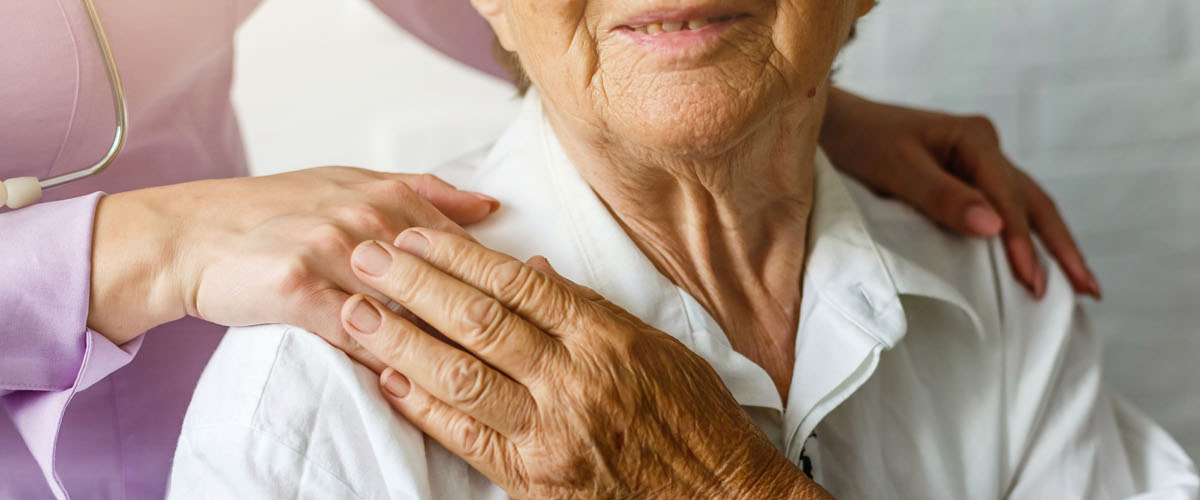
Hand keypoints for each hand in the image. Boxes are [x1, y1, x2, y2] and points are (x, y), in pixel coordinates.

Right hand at [88, 168, 497, 352]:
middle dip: (480, 320)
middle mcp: (366, 218)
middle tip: (513, 358)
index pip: (463, 245)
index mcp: (386, 195)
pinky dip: (387, 360)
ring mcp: (334, 251)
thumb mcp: (351, 185)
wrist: (192, 235)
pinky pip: (358, 333)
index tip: (523, 318)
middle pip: (444, 278)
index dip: (495, 286)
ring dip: (442, 345)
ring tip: (476, 379)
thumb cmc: (273, 212)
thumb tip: (488, 206)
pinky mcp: (301, 288)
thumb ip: (424, 194)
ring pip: (406, 308)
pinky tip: (411, 383)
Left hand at [339, 229, 831, 499]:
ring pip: (458, 376)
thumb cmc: (694, 418)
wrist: (720, 496)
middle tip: (366, 255)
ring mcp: (549, 433)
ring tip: (356, 309)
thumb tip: (532, 269)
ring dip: (399, 340)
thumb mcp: (657, 346)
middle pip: (477, 322)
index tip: (415, 234)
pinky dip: (421, 406)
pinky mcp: (532, 479)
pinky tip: (387, 378)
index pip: (516, 284)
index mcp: (606, 338)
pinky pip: (464, 436)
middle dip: (413, 284)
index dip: (457, 256)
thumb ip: (589, 309)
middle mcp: (574, 381)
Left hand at [821, 88, 1099, 298]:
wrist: (832, 126)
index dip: (1021, 243)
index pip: (1008, 198)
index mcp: (973, 139)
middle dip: (1062, 247)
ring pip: (1026, 208)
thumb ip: (941, 195)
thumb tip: (996, 226)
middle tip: (1090, 291)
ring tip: (1080, 286)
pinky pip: (1004, 211)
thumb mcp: (895, 168)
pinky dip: (1024, 239)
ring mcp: (978, 164)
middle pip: (1035, 202)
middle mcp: (984, 149)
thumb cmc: (858, 143)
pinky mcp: (965, 181)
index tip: (1032, 283)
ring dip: (1051, 245)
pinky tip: (1036, 264)